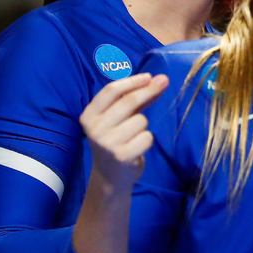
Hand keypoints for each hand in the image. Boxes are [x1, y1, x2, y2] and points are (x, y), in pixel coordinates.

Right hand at [79, 73, 168, 192]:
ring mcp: (108, 143)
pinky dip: (147, 139)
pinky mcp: (122, 156)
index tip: (149, 76)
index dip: (132, 81)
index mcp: (89, 115)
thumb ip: (135, 99)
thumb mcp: (119, 119)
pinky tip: (137, 147)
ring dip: (144, 125)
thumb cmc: (116, 140)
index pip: (110, 91)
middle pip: (128, 101)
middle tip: (163, 82)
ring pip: (141, 120)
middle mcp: (95, 128)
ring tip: (134, 136)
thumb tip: (159, 80)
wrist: (110, 176)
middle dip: (148, 90)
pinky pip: (147, 137)